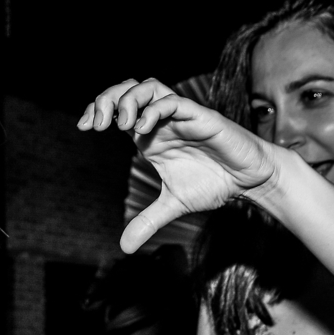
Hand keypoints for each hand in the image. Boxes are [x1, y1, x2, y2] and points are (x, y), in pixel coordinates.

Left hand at [77, 78, 277, 252]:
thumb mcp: (173, 205)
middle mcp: (163, 121)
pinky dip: (155, 111)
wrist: (250, 181)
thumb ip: (147, 221)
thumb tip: (125, 247)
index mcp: (152, 135)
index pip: (119, 109)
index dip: (98, 110)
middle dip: (107, 99)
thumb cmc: (214, 183)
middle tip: (96, 123)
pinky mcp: (201, 117)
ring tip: (121, 124)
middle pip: (129, 89)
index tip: (83, 127)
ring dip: (129, 99)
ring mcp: (181, 116)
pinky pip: (174, 102)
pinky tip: (141, 131)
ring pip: (150, 87)